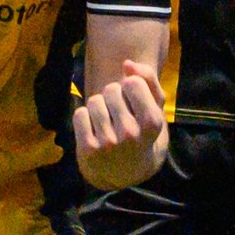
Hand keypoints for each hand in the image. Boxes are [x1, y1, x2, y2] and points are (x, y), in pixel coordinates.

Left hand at [73, 60, 168, 190]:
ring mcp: (109, 144)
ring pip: (94, 100)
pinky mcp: (88, 150)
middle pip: (111, 89)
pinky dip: (84, 118)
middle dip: (114, 97)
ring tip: (107, 121)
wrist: (128, 171)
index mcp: (152, 123)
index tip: (133, 101)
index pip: (132, 82)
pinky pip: (79, 114)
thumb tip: (127, 64)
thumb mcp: (155, 107)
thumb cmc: (142, 130)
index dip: (130, 87)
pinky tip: (94, 130)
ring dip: (98, 107)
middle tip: (119, 114)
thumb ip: (148, 79)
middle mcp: (131, 134)